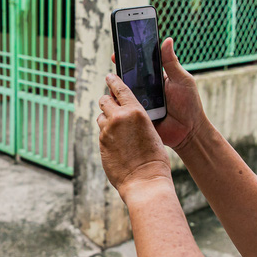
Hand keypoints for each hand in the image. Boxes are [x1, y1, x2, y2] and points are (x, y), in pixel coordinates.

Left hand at [98, 73, 171, 197]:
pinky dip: (107, 133)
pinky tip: (116, 142)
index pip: (120, 88)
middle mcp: (119, 117)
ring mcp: (108, 130)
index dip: (113, 81)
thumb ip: (137, 119)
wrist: (145, 180)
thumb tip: (127, 115)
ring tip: (116, 128)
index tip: (109, 76)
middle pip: (105, 100)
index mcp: (136, 111)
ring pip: (101, 116)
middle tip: (112, 105)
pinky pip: (102, 132)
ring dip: (106, 119)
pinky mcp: (101, 143)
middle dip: (107, 101)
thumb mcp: (151, 131)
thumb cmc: (154, 159)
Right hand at [111, 38, 207, 151]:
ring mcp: (139, 104)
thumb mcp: (182, 80)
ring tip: (114, 87)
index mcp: (153, 79)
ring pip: (122, 95)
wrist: (189, 131)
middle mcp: (144, 90)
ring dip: (117, 90)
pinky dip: (119, 107)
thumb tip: (167, 39)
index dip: (127, 58)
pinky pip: (124, 111)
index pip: (137, 66)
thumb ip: (171, 62)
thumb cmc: (189, 104)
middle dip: (118, 73)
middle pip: (126, 79)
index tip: (118, 52)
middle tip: (113, 68)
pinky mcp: (137, 118)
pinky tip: (116, 103)